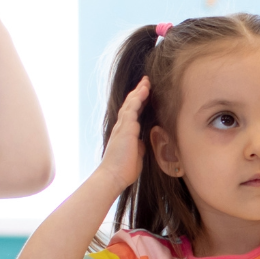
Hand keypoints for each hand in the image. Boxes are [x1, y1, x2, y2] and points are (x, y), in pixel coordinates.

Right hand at [99, 78, 151, 192]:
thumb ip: (138, 146)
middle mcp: (121, 127)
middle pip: (130, 105)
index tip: (145, 93)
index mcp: (124, 133)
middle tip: (146, 82)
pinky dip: (137, 99)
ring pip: (130, 104)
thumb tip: (142, 142)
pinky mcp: (125, 129)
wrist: (113, 176)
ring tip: (146, 82)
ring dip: (138, 92)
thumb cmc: (124, 170)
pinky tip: (144, 91)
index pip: (132, 114)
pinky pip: (131, 109)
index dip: (138, 102)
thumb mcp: (136, 155)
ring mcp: (122, 127)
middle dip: (138, 92)